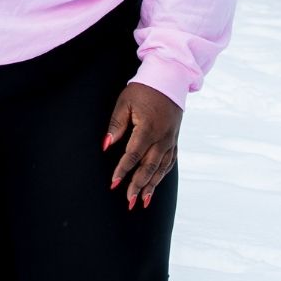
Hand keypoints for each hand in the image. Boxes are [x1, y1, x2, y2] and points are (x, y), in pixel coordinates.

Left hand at [103, 83, 182, 209]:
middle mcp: (162, 138)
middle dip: (138, 185)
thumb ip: (116, 124)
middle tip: (128, 201)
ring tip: (142, 201)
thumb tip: (106, 145)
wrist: (169, 79)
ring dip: (152, 185)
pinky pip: (169, 162)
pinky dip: (162, 175)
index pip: (133, 155)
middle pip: (149, 167)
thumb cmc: (143, 90)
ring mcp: (171, 140)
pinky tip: (155, 184)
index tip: (114, 184)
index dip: (123, 170)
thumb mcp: (125, 102)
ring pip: (161, 168)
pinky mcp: (174, 139)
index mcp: (148, 129)